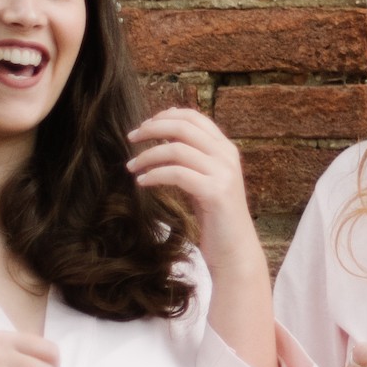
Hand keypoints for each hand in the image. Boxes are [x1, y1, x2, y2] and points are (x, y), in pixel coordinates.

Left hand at [127, 106, 259, 258]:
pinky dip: (155, 175)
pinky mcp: (214, 193)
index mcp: (225, 149)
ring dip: (148, 155)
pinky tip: (142, 182)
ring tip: (131, 166)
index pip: (194, 117)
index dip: (166, 116)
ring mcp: (223, 174)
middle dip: (152, 128)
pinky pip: (177, 174)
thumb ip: (192, 159)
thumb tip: (166, 137)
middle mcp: (227, 156)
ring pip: (177, 150)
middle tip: (131, 137)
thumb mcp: (204, 180)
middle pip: (184, 127)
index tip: (145, 124)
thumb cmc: (216, 218)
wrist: (235, 250)